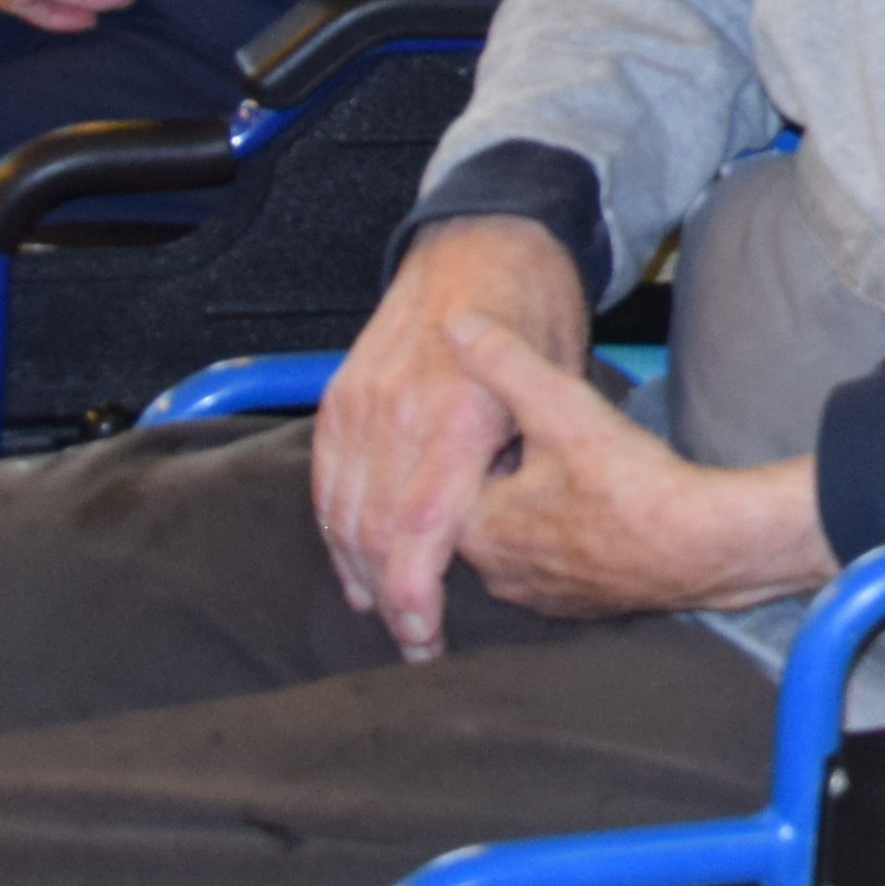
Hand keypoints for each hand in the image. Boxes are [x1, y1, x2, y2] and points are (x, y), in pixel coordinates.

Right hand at [317, 215, 587, 661]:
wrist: (484, 239)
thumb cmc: (537, 310)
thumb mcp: (559, 379)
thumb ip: (525, 457)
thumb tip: (503, 529)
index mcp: (460, 412)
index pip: (421, 528)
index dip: (416, 593)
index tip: (426, 638)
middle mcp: (400, 411)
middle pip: (375, 532)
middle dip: (392, 600)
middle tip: (416, 647)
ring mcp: (362, 402)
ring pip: (343, 512)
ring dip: (360, 572)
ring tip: (389, 617)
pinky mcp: (341, 397)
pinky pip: (325, 479)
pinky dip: (335, 528)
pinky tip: (355, 565)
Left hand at [439, 313, 834, 621]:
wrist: (705, 548)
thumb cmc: (629, 481)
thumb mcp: (561, 405)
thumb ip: (504, 361)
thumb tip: (454, 321)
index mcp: (478, 531)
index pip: (446, 482)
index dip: (476, 442)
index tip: (505, 418)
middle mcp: (498, 575)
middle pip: (481, 512)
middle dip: (502, 476)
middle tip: (537, 438)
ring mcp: (541, 596)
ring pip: (518, 541)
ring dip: (533, 510)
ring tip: (567, 472)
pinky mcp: (580, 609)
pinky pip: (555, 567)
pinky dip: (565, 540)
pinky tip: (597, 510)